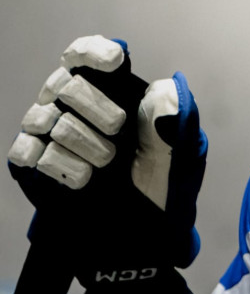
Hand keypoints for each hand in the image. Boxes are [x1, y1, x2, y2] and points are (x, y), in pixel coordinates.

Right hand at [8, 36, 206, 289]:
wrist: (138, 241)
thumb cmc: (161, 193)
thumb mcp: (178, 159)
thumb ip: (173, 122)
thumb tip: (169, 86)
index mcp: (111, 96)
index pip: (86, 55)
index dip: (94, 52)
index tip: (116, 62)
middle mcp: (74, 108)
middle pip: (66, 83)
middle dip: (98, 109)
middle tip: (117, 135)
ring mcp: (48, 135)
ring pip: (47, 118)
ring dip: (84, 145)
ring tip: (105, 167)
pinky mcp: (30, 165)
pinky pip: (28, 152)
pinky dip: (60, 167)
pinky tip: (81, 181)